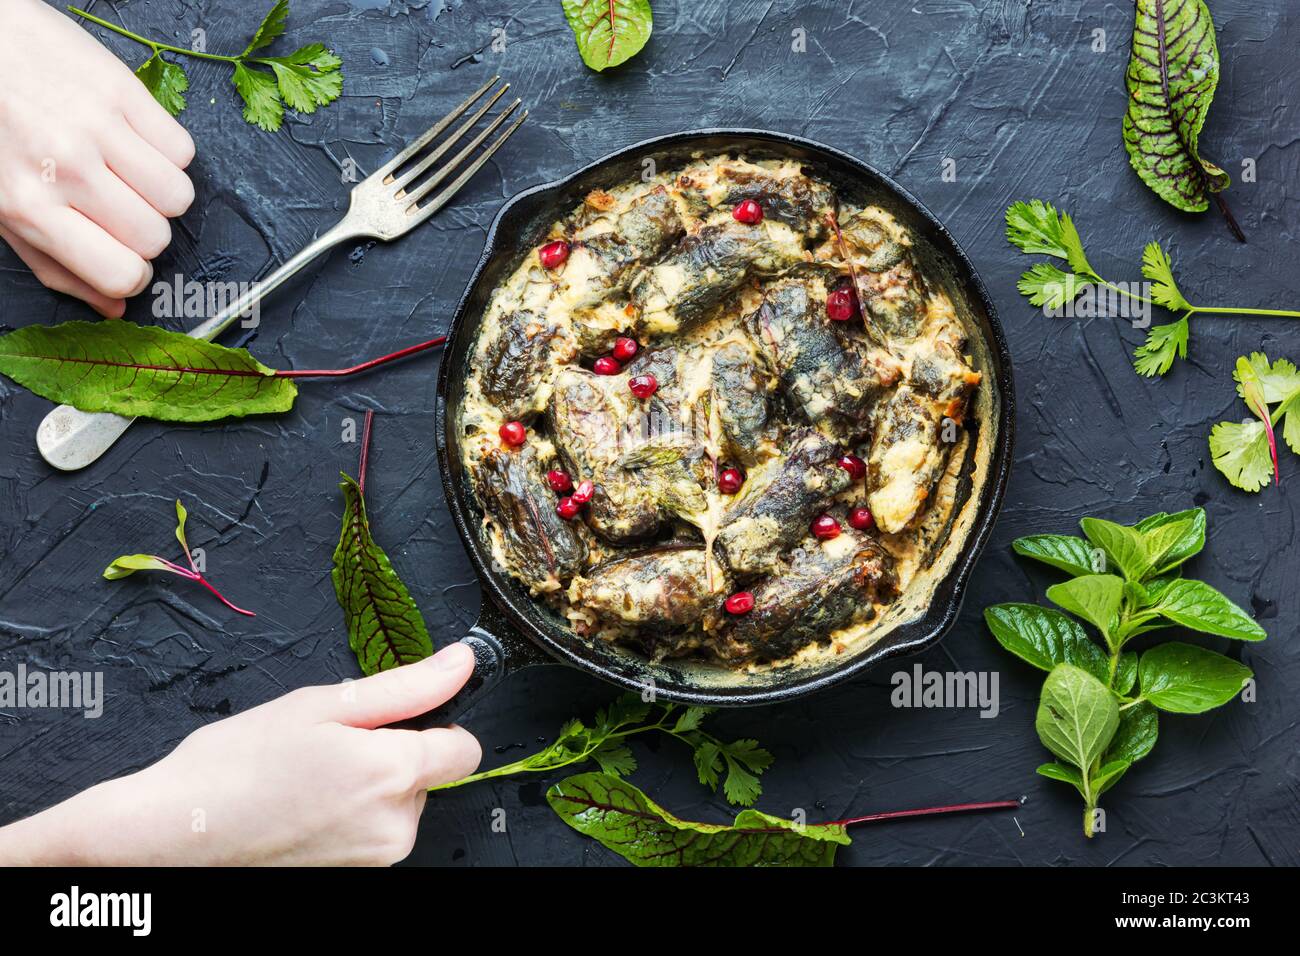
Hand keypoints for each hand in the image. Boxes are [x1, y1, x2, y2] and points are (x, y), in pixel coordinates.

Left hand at [0, 0, 195, 317]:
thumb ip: (54, 265)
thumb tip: (115, 308)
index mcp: (29, 208)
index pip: (122, 274)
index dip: (132, 275)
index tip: (125, 258)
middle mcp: (67, 169)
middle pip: (155, 237)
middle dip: (146, 232)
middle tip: (120, 209)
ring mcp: (97, 127)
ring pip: (178, 196)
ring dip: (162, 194)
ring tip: (130, 174)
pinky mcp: (121, 90)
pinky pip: (183, 149)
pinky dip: (168, 153)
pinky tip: (135, 142)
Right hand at [0, 643, 481, 865]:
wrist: (173, 832)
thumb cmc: (237, 764)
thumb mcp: (324, 704)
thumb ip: (406, 686)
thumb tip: (462, 662)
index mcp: (392, 774)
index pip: (465, 749)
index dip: (435, 724)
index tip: (394, 718)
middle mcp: (395, 826)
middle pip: (428, 775)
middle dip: (392, 754)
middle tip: (331, 744)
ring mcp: (375, 859)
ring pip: (399, 804)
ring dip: (369, 785)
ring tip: (309, 776)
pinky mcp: (353, 875)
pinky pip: (373, 830)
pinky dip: (350, 814)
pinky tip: (305, 803)